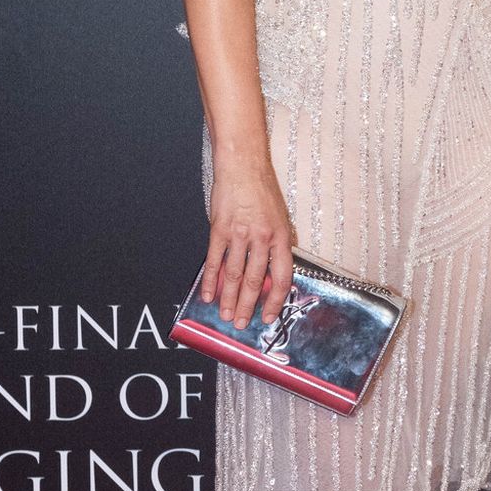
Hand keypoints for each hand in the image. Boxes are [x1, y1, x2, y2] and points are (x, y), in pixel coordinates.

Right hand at [202, 154, 294, 329]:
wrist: (243, 167)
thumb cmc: (262, 191)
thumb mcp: (281, 218)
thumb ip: (277, 245)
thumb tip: (274, 273)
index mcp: (282, 237)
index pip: (282, 277)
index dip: (275, 300)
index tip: (268, 316)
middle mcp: (262, 238)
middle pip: (256, 281)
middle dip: (248, 306)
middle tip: (241, 323)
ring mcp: (239, 234)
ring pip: (235, 275)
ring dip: (229, 299)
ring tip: (225, 315)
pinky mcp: (219, 229)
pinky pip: (214, 261)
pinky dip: (210, 280)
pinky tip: (208, 294)